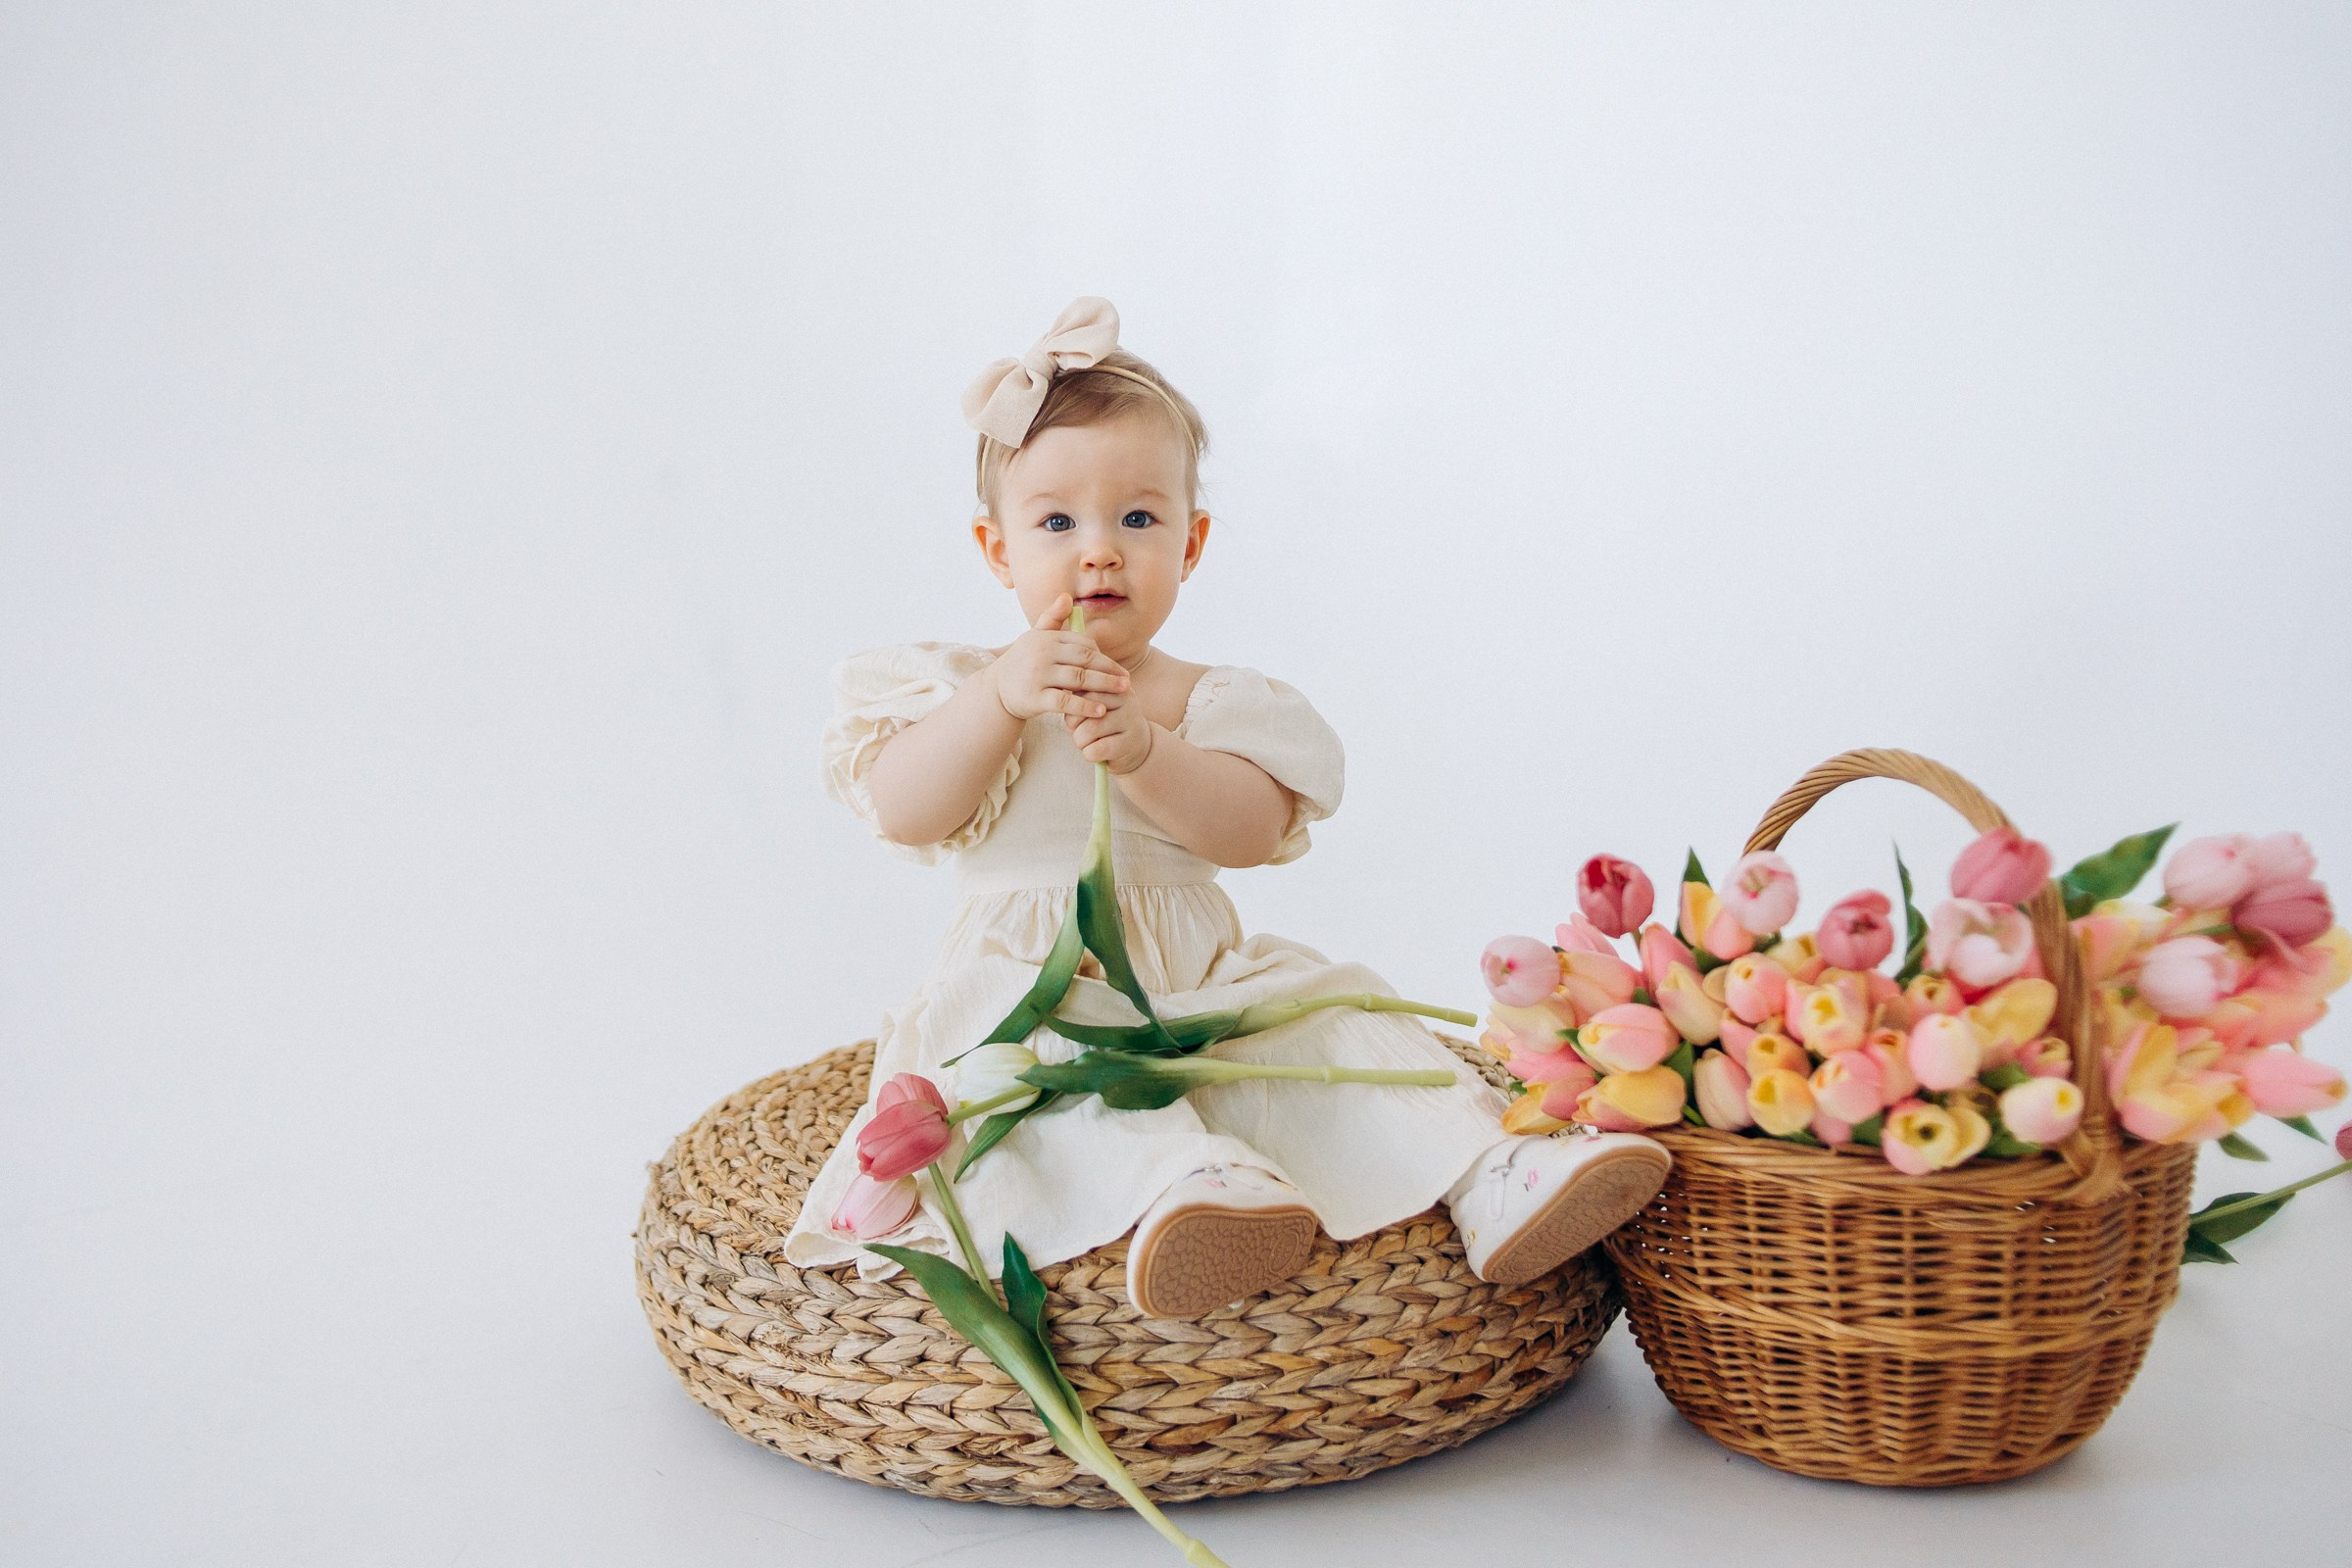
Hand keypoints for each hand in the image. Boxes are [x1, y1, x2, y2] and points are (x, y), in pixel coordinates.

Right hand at [988, 594, 1130, 722]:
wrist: (996, 690)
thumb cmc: (1022, 662)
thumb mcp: (1035, 637)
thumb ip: (1052, 618)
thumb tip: (1066, 595)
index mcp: (1046, 638)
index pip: (1082, 644)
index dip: (1102, 656)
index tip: (1116, 667)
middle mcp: (1042, 653)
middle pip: (1084, 659)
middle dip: (1109, 669)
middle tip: (1127, 680)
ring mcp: (1038, 675)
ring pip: (1078, 679)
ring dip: (1103, 685)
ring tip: (1122, 692)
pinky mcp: (1035, 698)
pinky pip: (1065, 701)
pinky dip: (1084, 706)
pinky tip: (1101, 711)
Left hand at [1065, 688, 1156, 774]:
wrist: (1136, 745)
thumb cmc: (1107, 723)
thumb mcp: (1095, 704)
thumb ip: (1080, 698)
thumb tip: (1064, 704)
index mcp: (1114, 683)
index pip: (1083, 688)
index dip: (1071, 706)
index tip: (1075, 717)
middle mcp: (1126, 698)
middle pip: (1085, 707)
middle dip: (1072, 724)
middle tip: (1076, 732)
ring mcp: (1130, 720)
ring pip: (1090, 729)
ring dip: (1080, 741)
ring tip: (1084, 744)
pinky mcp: (1129, 743)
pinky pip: (1098, 749)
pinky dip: (1089, 754)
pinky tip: (1093, 753)